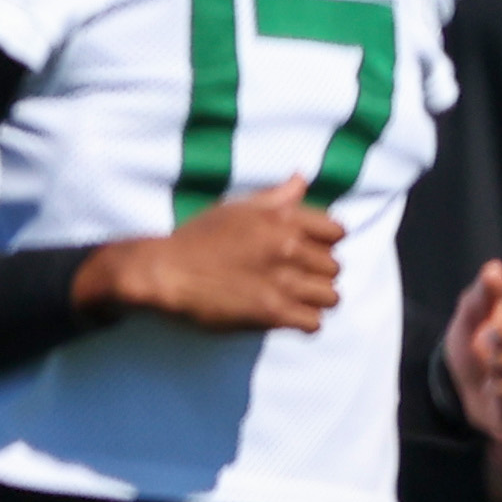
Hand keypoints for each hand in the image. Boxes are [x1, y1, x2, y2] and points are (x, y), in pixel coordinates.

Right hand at [82, 186, 344, 335]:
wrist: (163, 272)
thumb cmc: (195, 239)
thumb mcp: (234, 208)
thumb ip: (275, 196)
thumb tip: (302, 178)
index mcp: (282, 219)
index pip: (337, 232)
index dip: (324, 245)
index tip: (306, 253)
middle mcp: (288, 247)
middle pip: (334, 267)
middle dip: (317, 275)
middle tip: (293, 280)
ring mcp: (282, 282)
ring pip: (330, 296)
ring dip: (314, 300)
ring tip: (294, 301)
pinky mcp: (272, 313)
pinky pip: (314, 323)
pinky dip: (304, 323)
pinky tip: (286, 318)